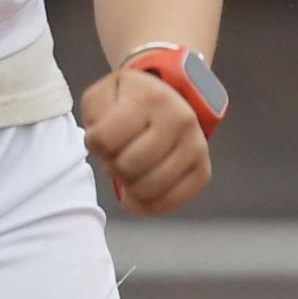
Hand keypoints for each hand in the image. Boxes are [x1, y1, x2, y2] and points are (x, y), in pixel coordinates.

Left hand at [81, 67, 214, 217]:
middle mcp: (179, 120)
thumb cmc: (130, 102)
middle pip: (127, 167)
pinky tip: (138, 193)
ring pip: (147, 189)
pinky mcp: (202, 171)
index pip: (105, 140)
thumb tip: (100, 143)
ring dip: (129, 186)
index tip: (101, 138)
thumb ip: (95, 114)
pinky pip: (168, 203)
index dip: (95, 144)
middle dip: (113, 166)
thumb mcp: (104, 94)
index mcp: (150, 98)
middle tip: (117, 155)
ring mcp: (195, 146)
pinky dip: (147, 205)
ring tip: (129, 170)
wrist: (169, 101)